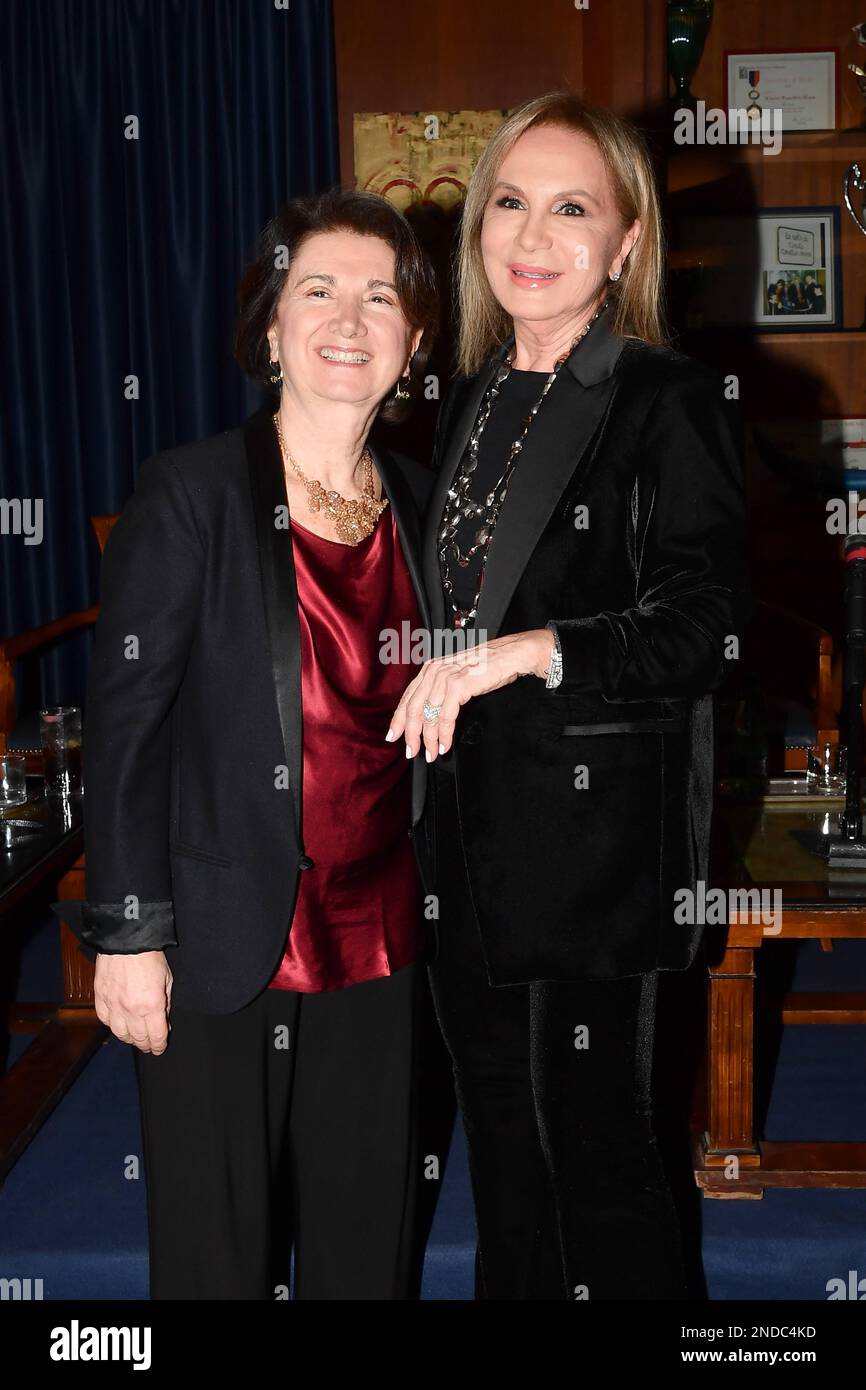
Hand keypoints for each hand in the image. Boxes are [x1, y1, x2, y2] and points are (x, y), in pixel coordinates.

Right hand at [93, 950, 172, 1053]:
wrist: (125, 939)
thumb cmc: (149, 956)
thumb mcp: (167, 978)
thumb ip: (166, 1002)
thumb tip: (164, 1020)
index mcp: (151, 1005)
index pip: (156, 1036)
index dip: (159, 1046)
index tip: (160, 1048)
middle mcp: (131, 1009)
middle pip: (138, 1038)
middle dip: (145, 1044)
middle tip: (149, 1045)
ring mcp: (113, 1004)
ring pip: (119, 1033)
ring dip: (129, 1038)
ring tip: (135, 1038)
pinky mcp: (100, 997)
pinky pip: (105, 1019)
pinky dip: (112, 1025)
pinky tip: (119, 1024)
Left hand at [386, 628, 554, 761]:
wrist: (510, 655)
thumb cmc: (488, 666)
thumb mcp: (457, 676)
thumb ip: (441, 690)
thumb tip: (430, 716)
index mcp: (430, 669)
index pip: (407, 698)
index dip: (398, 720)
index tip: (394, 736)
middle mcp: (434, 671)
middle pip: (413, 709)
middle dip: (411, 735)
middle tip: (412, 752)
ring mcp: (445, 678)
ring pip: (428, 716)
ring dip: (429, 740)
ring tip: (432, 754)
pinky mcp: (458, 686)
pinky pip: (445, 717)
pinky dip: (444, 735)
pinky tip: (445, 745)